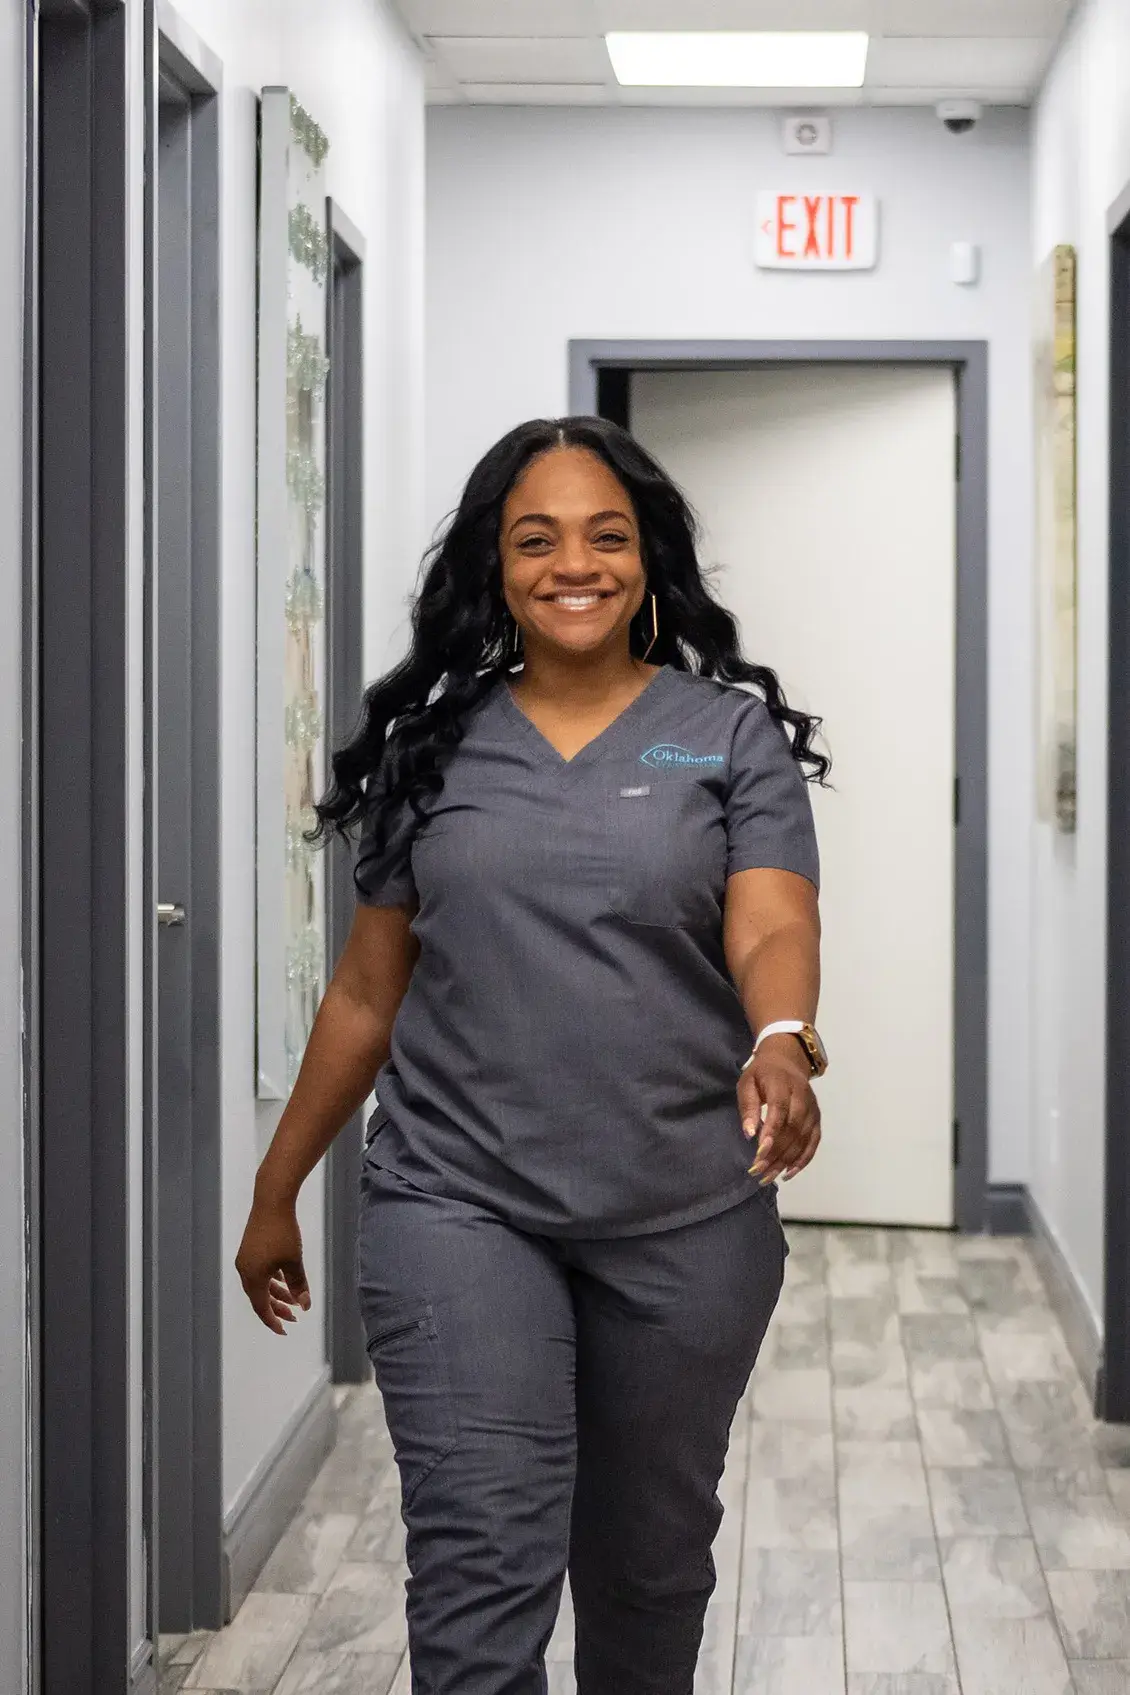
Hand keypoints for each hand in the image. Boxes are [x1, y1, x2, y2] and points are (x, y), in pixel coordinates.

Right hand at [235, 1193, 311, 1335]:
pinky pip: (260, 1271)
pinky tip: (284, 1280)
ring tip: (294, 1299)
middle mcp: (245, 1270)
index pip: (261, 1308)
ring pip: (261, 1284)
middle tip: (294, 1317)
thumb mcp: (294, 1262)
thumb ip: (299, 1285)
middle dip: (277, 1308)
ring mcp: (245, 1259)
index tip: (284, 1330)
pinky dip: (272, 1279)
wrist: (271, 1201)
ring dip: (276, 1293)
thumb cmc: (283, 1232)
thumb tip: (305, 1305)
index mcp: (253, 1277)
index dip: (273, 1321)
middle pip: (260, 1297)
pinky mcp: (249, 1248)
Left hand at [738, 1034, 821, 1184]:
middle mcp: (803, 1097)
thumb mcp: (747, 1083)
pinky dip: (803, 1160)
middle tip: (757, 1172)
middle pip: (792, 1129)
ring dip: (786, 1161)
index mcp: (783, 1084)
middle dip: (775, 1153)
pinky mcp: (817, 1119)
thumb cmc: (762, 1074)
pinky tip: (788, 1173)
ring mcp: (813, 1109)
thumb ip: (748, 1106)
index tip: (758, 1155)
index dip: (771, 1134)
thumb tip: (750, 1134)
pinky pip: (813, 1142)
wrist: (787, 1061)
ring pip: (803, 1139)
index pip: (779, 1112)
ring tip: (768, 1177)